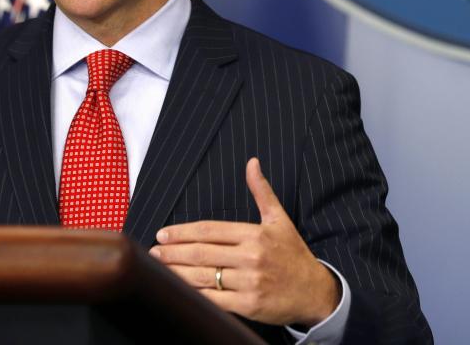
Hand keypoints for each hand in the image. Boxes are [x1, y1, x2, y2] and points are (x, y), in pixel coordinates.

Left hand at [150, 157, 339, 326]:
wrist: (315, 291)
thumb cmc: (293, 254)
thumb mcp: (279, 219)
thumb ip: (262, 192)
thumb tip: (252, 163)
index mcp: (256, 234)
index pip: (210, 230)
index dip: (182, 232)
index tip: (163, 234)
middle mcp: (252, 256)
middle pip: (201, 253)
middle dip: (172, 252)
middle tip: (153, 252)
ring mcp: (250, 282)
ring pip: (203, 276)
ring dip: (176, 273)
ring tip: (159, 269)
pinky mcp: (249, 305)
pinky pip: (214, 300)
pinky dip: (194, 295)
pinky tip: (179, 290)